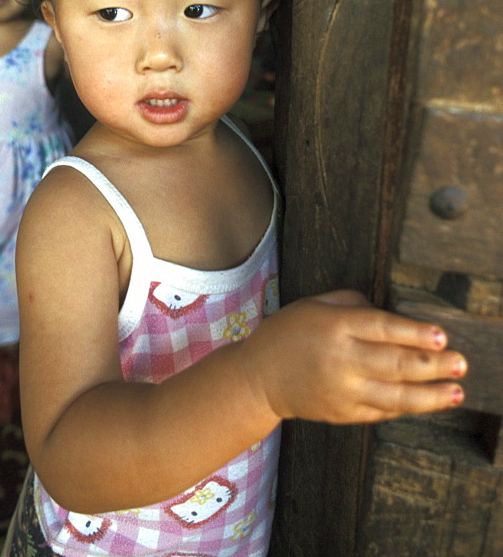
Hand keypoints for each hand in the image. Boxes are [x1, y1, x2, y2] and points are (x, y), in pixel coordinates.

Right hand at [246, 289, 466, 424]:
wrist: (257, 378)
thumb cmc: (287, 334)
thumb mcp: (314, 305)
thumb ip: (352, 303)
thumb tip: (388, 312)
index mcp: (334, 326)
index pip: (382, 329)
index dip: (414, 333)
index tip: (441, 335)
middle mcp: (340, 360)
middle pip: (395, 364)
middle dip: (433, 365)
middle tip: (460, 362)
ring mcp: (342, 390)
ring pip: (394, 395)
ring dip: (429, 395)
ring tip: (455, 391)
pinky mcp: (342, 413)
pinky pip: (381, 410)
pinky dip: (406, 407)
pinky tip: (426, 403)